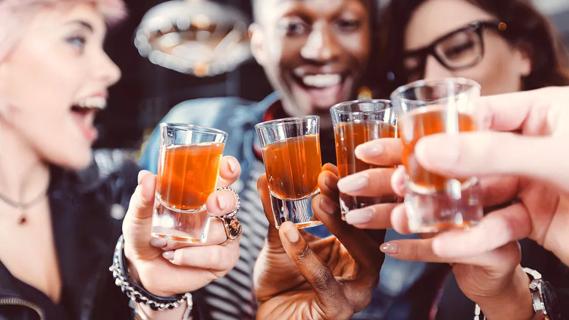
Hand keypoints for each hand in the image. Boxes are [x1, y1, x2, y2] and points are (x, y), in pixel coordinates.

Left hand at [122, 156, 241, 296]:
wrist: (142, 267)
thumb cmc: (145, 234)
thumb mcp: (140, 214)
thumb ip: (143, 197)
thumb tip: (146, 177)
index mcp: (202, 192)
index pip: (223, 176)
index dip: (229, 169)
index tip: (225, 168)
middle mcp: (217, 212)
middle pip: (231, 200)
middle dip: (224, 201)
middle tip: (211, 205)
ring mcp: (223, 236)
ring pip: (220, 231)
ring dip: (191, 238)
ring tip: (167, 244)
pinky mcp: (223, 260)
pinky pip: (218, 255)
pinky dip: (195, 256)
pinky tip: (176, 257)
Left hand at [254, 164, 384, 319]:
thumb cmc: (282, 281)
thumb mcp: (281, 239)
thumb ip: (278, 211)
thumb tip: (264, 176)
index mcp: (358, 247)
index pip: (366, 213)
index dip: (354, 188)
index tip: (330, 165)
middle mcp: (366, 268)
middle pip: (374, 230)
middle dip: (353, 200)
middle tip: (328, 177)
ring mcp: (358, 291)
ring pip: (365, 256)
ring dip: (342, 226)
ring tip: (317, 203)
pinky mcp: (340, 310)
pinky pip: (327, 282)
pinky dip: (308, 256)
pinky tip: (290, 233)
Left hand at [338, 140, 533, 319]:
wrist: (495, 273)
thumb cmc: (461, 230)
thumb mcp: (436, 204)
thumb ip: (411, 186)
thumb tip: (362, 174)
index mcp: (470, 168)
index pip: (428, 152)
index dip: (393, 149)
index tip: (361, 151)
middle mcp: (486, 186)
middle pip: (429, 177)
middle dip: (384, 180)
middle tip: (349, 185)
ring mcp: (497, 218)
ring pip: (436, 213)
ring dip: (392, 215)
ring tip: (358, 218)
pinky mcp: (498, 251)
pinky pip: (450, 250)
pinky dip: (414, 249)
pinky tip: (387, 248)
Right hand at [408, 86, 568, 265]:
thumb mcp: (555, 158)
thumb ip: (492, 152)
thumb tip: (433, 149)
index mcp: (544, 114)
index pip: (480, 114)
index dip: (440, 128)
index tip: (407, 142)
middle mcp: (534, 146)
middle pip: (472, 156)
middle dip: (436, 173)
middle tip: (400, 181)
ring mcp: (532, 183)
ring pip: (479, 193)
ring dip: (447, 209)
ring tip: (413, 216)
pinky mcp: (534, 218)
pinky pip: (496, 223)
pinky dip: (474, 235)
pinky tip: (450, 243)